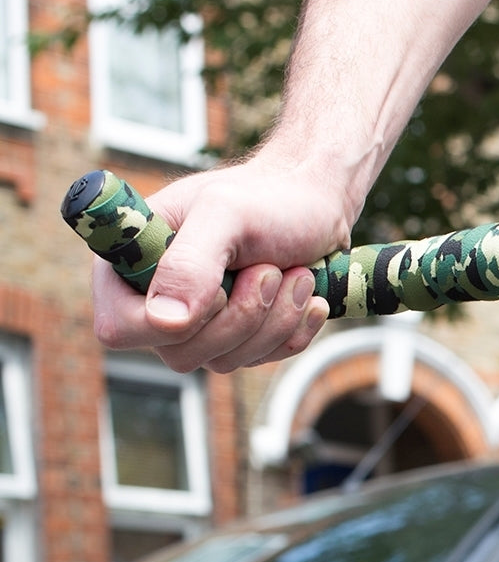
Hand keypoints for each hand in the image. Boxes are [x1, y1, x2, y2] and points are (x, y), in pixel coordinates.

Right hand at [91, 157, 353, 372]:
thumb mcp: (225, 212)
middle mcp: (158, 302)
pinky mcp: (241, 341)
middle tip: (270, 268)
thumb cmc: (267, 199)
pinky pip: (263, 361)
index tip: (220, 285)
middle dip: (241, 314)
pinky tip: (308, 296)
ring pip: (226, 362)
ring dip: (275, 318)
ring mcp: (199, 327)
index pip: (118, 328)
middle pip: (180, 355)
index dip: (173, 321)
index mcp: (131, 264)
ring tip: (293, 272)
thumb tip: (165, 320)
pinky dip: (294, 329)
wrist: (317, 206)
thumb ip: (190, 260)